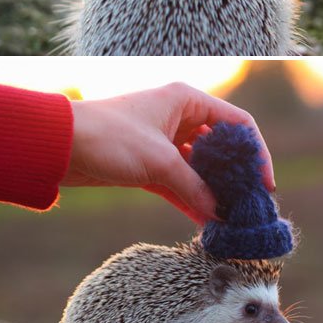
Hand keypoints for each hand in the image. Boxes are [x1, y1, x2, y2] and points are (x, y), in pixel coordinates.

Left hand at [62, 82, 274, 224]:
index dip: (257, 153)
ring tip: (231, 219)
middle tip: (251, 206)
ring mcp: (163, 141)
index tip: (265, 185)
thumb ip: (195, 188)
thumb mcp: (160, 162)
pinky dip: (192, 200)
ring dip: (214, 192)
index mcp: (187, 100)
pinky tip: (206, 222)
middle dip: (235, 177)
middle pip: (221, 147)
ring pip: (199, 168)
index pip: (238, 123)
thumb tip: (221, 214)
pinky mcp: (147, 164)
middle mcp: (179, 117)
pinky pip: (179, 183)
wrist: (57, 146)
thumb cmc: (109, 138)